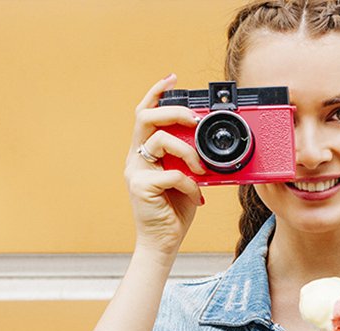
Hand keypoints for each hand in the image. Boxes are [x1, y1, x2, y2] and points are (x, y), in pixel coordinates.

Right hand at [125, 74, 206, 254]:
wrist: (164, 243)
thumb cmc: (175, 211)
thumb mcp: (185, 177)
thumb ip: (187, 158)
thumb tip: (204, 141)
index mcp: (144, 153)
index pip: (144, 114)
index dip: (156, 93)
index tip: (172, 79)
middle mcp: (135, 158)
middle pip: (146, 118)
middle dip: (174, 111)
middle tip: (194, 119)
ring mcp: (136, 172)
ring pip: (161, 141)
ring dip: (188, 151)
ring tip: (201, 169)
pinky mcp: (141, 187)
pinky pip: (172, 173)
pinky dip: (191, 183)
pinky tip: (196, 196)